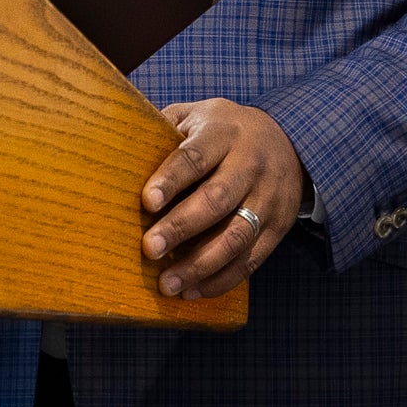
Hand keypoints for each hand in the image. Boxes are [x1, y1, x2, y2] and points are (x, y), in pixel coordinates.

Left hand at [142, 101, 306, 300]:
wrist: (289, 141)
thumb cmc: (224, 131)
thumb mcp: (197, 115)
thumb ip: (165, 130)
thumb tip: (117, 149)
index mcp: (224, 134)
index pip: (196, 157)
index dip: (171, 179)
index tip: (147, 202)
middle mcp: (250, 165)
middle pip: (217, 199)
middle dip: (181, 227)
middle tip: (149, 249)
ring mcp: (268, 198)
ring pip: (237, 236)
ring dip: (201, 265)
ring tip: (169, 284)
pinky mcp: (279, 227)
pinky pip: (252, 259)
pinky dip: (223, 279)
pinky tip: (195, 290)